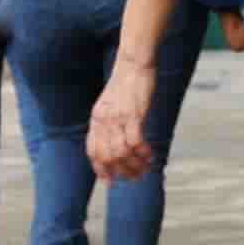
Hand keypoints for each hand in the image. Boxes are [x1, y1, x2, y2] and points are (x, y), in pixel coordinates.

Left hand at [88, 60, 158, 182]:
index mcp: (96, 119)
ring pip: (121, 153)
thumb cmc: (127, 82)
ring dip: (134, 165)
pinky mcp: (133, 115)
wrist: (134, 63)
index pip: (93, 151)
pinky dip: (143, 153)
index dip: (100, 169)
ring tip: (145, 168)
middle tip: (136, 177)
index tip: (110, 182)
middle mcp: (103, 121)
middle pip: (107, 157)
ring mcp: (117, 118)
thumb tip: (114, 137)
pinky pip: (135, 142)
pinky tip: (150, 155)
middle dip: (122, 172)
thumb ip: (110, 120)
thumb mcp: (111, 103)